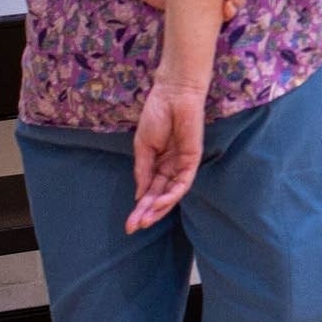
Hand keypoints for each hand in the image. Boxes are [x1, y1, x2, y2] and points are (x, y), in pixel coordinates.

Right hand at [128, 75, 205, 232]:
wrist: (172, 94)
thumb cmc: (157, 115)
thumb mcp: (143, 146)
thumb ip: (143, 171)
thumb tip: (140, 196)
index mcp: (158, 164)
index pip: (150, 191)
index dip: (140, 207)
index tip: (128, 224)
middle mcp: (171, 167)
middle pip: (159, 196)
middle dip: (146, 213)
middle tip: (133, 228)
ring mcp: (183, 164)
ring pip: (172, 193)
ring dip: (158, 208)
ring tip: (145, 220)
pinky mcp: (193, 158)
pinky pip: (183, 181)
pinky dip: (171, 194)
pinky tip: (159, 203)